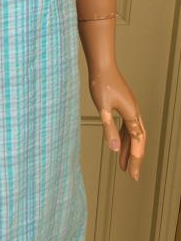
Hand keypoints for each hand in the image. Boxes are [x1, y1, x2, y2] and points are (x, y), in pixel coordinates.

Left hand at [88, 62, 145, 181]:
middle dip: (136, 158)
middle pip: (139, 140)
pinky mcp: (124, 106)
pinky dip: (124, 138)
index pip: (137, 142)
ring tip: (124, 165)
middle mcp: (134, 112)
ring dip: (129, 149)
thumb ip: (109, 129)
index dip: (136, 159)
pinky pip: (127, 127)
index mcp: (132, 114)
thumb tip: (115, 149)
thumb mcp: (103, 109)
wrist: (102, 66)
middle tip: (132, 174)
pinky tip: (119, 145)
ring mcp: (130, 109)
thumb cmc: (102, 83)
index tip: (133, 175)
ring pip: (133, 134)